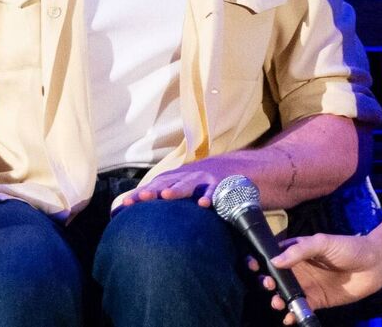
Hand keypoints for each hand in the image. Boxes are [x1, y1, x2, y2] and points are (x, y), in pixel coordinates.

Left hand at [114, 157, 240, 208]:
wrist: (258, 168)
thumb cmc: (222, 184)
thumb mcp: (199, 187)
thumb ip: (182, 197)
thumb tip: (156, 213)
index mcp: (185, 177)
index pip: (158, 184)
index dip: (141, 194)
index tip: (123, 206)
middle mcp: (195, 174)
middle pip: (169, 181)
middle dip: (153, 190)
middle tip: (138, 200)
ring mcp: (212, 177)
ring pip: (192, 182)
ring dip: (179, 189)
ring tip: (166, 196)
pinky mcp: (230, 183)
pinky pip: (220, 190)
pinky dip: (212, 195)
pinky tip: (205, 204)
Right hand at [253, 232, 381, 317]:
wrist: (374, 265)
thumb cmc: (349, 247)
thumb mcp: (323, 242)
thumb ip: (300, 250)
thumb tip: (275, 261)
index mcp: (297, 251)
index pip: (273, 255)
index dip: (260, 260)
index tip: (252, 265)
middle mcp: (298, 269)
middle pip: (275, 277)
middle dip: (266, 282)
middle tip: (267, 284)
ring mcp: (306, 285)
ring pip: (284, 295)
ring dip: (276, 299)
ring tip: (277, 302)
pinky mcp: (316, 301)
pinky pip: (299, 309)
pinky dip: (291, 314)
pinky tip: (289, 317)